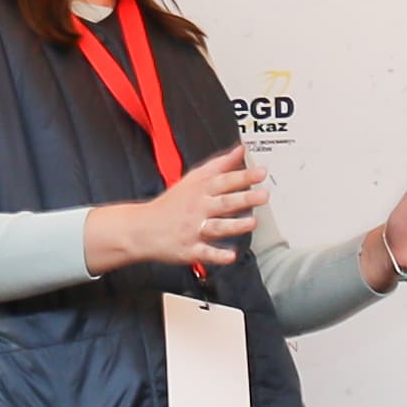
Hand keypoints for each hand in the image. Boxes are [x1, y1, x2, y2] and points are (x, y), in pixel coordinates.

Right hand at [86, 152, 261, 276]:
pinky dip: (217, 255)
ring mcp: (194, 230)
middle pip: (223, 202)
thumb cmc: (172, 203)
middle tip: (263, 196)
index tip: (261, 173)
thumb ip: (219, 165)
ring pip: (216, 227)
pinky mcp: (190, 249)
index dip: (243, 176)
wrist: (143, 228)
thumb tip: (241, 151)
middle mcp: (198, 209)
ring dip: (234, 226)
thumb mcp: (193, 178)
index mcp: (200, 191)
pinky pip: (205, 253)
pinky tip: (230, 256)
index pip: (224, 181)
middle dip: (243, 199)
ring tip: (252, 223)